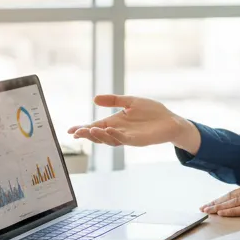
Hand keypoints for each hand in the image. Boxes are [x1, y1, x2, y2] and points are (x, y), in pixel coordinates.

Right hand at [66, 95, 200, 152]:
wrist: (170, 120)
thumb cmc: (152, 111)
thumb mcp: (130, 102)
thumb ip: (114, 100)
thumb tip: (95, 98)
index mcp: (115, 122)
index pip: (95, 127)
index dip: (83, 129)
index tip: (70, 130)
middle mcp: (118, 131)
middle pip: (99, 135)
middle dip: (87, 134)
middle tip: (76, 133)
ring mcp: (127, 137)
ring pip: (109, 139)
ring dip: (99, 136)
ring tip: (90, 130)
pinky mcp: (137, 140)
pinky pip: (123, 139)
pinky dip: (114, 135)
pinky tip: (108, 130)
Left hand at [201, 180, 239, 216]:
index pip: (235, 192)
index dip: (222, 198)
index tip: (211, 203)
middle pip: (230, 196)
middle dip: (215, 202)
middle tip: (203, 208)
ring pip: (233, 202)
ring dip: (218, 207)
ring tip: (207, 211)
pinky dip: (231, 211)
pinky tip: (221, 213)